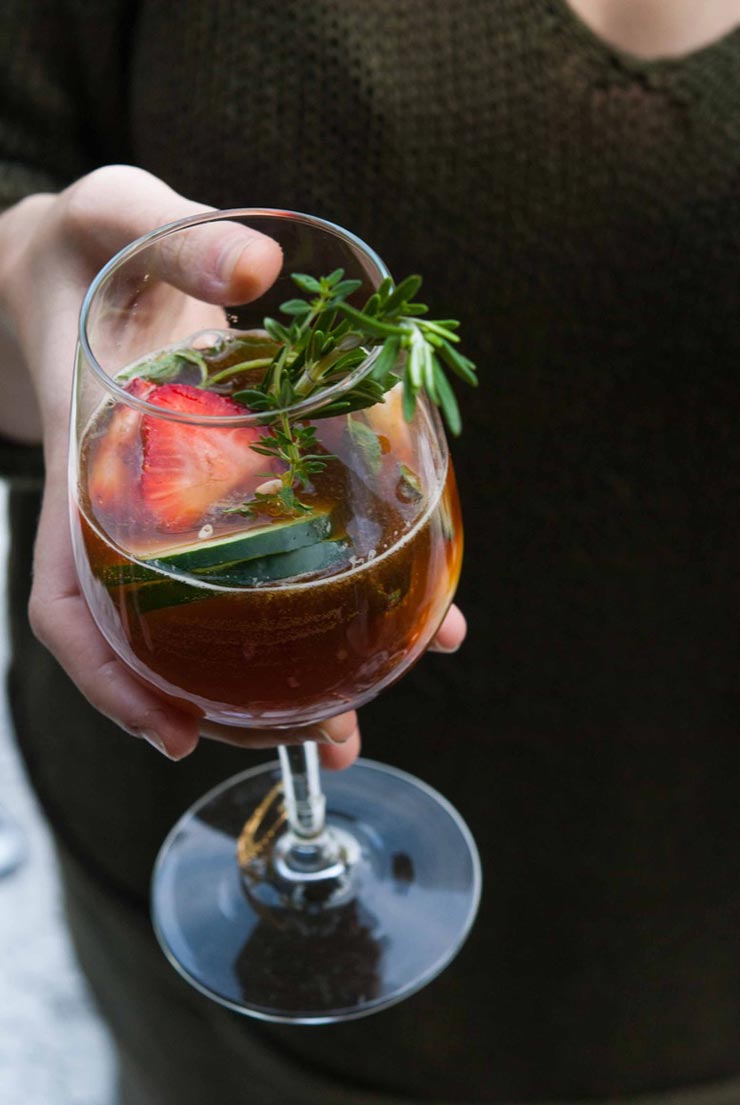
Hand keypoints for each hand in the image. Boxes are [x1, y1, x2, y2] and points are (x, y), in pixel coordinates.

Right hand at [0, 165, 465, 767]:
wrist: (78, 270)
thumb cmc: (84, 253)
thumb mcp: (109, 217)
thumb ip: (170, 235)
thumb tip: (256, 271)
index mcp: (85, 469)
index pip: (68, 598)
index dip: (110, 676)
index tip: (172, 732)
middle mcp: (129, 511)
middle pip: (161, 640)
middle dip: (236, 706)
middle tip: (321, 739)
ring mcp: (180, 511)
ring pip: (218, 617)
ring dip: (288, 674)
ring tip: (361, 718)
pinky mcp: (227, 488)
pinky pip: (267, 554)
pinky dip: (323, 592)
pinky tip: (397, 604)